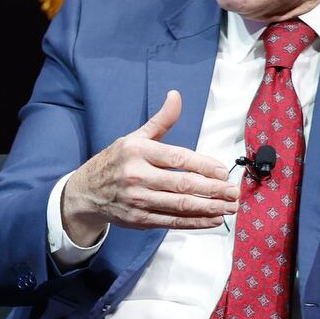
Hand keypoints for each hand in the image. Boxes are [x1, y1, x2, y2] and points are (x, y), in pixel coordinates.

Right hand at [59, 90, 237, 242]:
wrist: (85, 192)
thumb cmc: (116, 162)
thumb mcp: (134, 137)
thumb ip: (161, 120)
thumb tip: (176, 96)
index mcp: (138, 151)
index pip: (179, 158)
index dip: (205, 166)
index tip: (224, 172)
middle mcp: (137, 176)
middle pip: (183, 184)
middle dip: (213, 190)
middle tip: (234, 191)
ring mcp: (137, 200)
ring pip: (180, 206)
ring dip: (210, 208)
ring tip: (230, 206)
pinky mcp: (138, 220)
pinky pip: (172, 222)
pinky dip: (195, 222)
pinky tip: (213, 219)